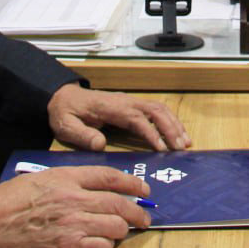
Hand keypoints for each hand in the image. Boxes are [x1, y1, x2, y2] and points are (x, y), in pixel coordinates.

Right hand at [0, 165, 151, 247]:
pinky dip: (105, 247)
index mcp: (67, 177)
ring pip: (116, 226)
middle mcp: (74, 199)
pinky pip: (101, 247)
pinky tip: (100, 245)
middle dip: (138, 212)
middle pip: (119, 203)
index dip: (132, 184)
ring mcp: (72, 224)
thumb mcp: (41, 178)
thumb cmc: (9, 201)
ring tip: (119, 233)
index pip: (110, 177)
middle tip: (144, 218)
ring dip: (121, 231)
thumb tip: (97, 188)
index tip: (143, 191)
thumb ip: (69, 180)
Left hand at [48, 83, 190, 151]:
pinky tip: (176, 135)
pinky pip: (156, 111)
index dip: (151, 133)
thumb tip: (101, 144)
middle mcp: (125, 102)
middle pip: (155, 110)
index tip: (162, 149)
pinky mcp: (132, 106)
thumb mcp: (66, 125)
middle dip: (170, 128)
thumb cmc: (65, 113)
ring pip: (159, 109)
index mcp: (110, 107)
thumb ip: (82, 134)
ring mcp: (130, 102)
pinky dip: (169, 121)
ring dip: (174, 124)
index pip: (136, 118)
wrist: (63, 98)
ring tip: (185, 143)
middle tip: (181, 148)